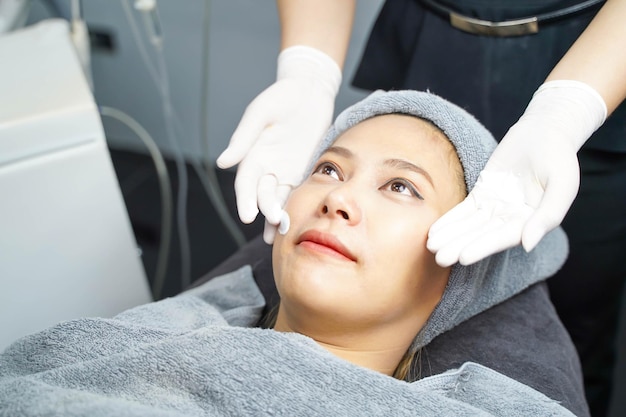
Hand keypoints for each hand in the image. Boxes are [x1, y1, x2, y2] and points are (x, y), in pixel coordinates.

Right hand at [217, 46, 341, 242]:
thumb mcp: (260, 113)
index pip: (245, 182)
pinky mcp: (302, 171)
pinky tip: (293, 223)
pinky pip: (296, 193)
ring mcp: (284, 171)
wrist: (309, 91)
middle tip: (273, 222)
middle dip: (265, 209)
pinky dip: (294, 208)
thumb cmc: (281, 97)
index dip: (245, 199)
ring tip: (280, 233)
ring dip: (277, 216)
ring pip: (278, 199)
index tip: (247, 215)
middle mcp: (265, 166)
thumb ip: (243, 138)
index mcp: (251, 154)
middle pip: (261, 194)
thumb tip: (222, 163)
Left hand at [427, 80, 607, 266]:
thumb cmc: (559, 156)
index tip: (463, 257)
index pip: (504, 237)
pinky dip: (449, 220)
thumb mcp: (563, 182)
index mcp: (533, 221)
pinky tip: (434, 231)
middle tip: (439, 258)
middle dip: (460, 246)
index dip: (483, 247)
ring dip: (451, 236)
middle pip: (483, 235)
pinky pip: (464, 210)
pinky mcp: (484, 194)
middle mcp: (513, 218)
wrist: (545, 131)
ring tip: (431, 247)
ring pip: (470, 225)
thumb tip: (528, 244)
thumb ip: (549, 214)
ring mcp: (497, 206)